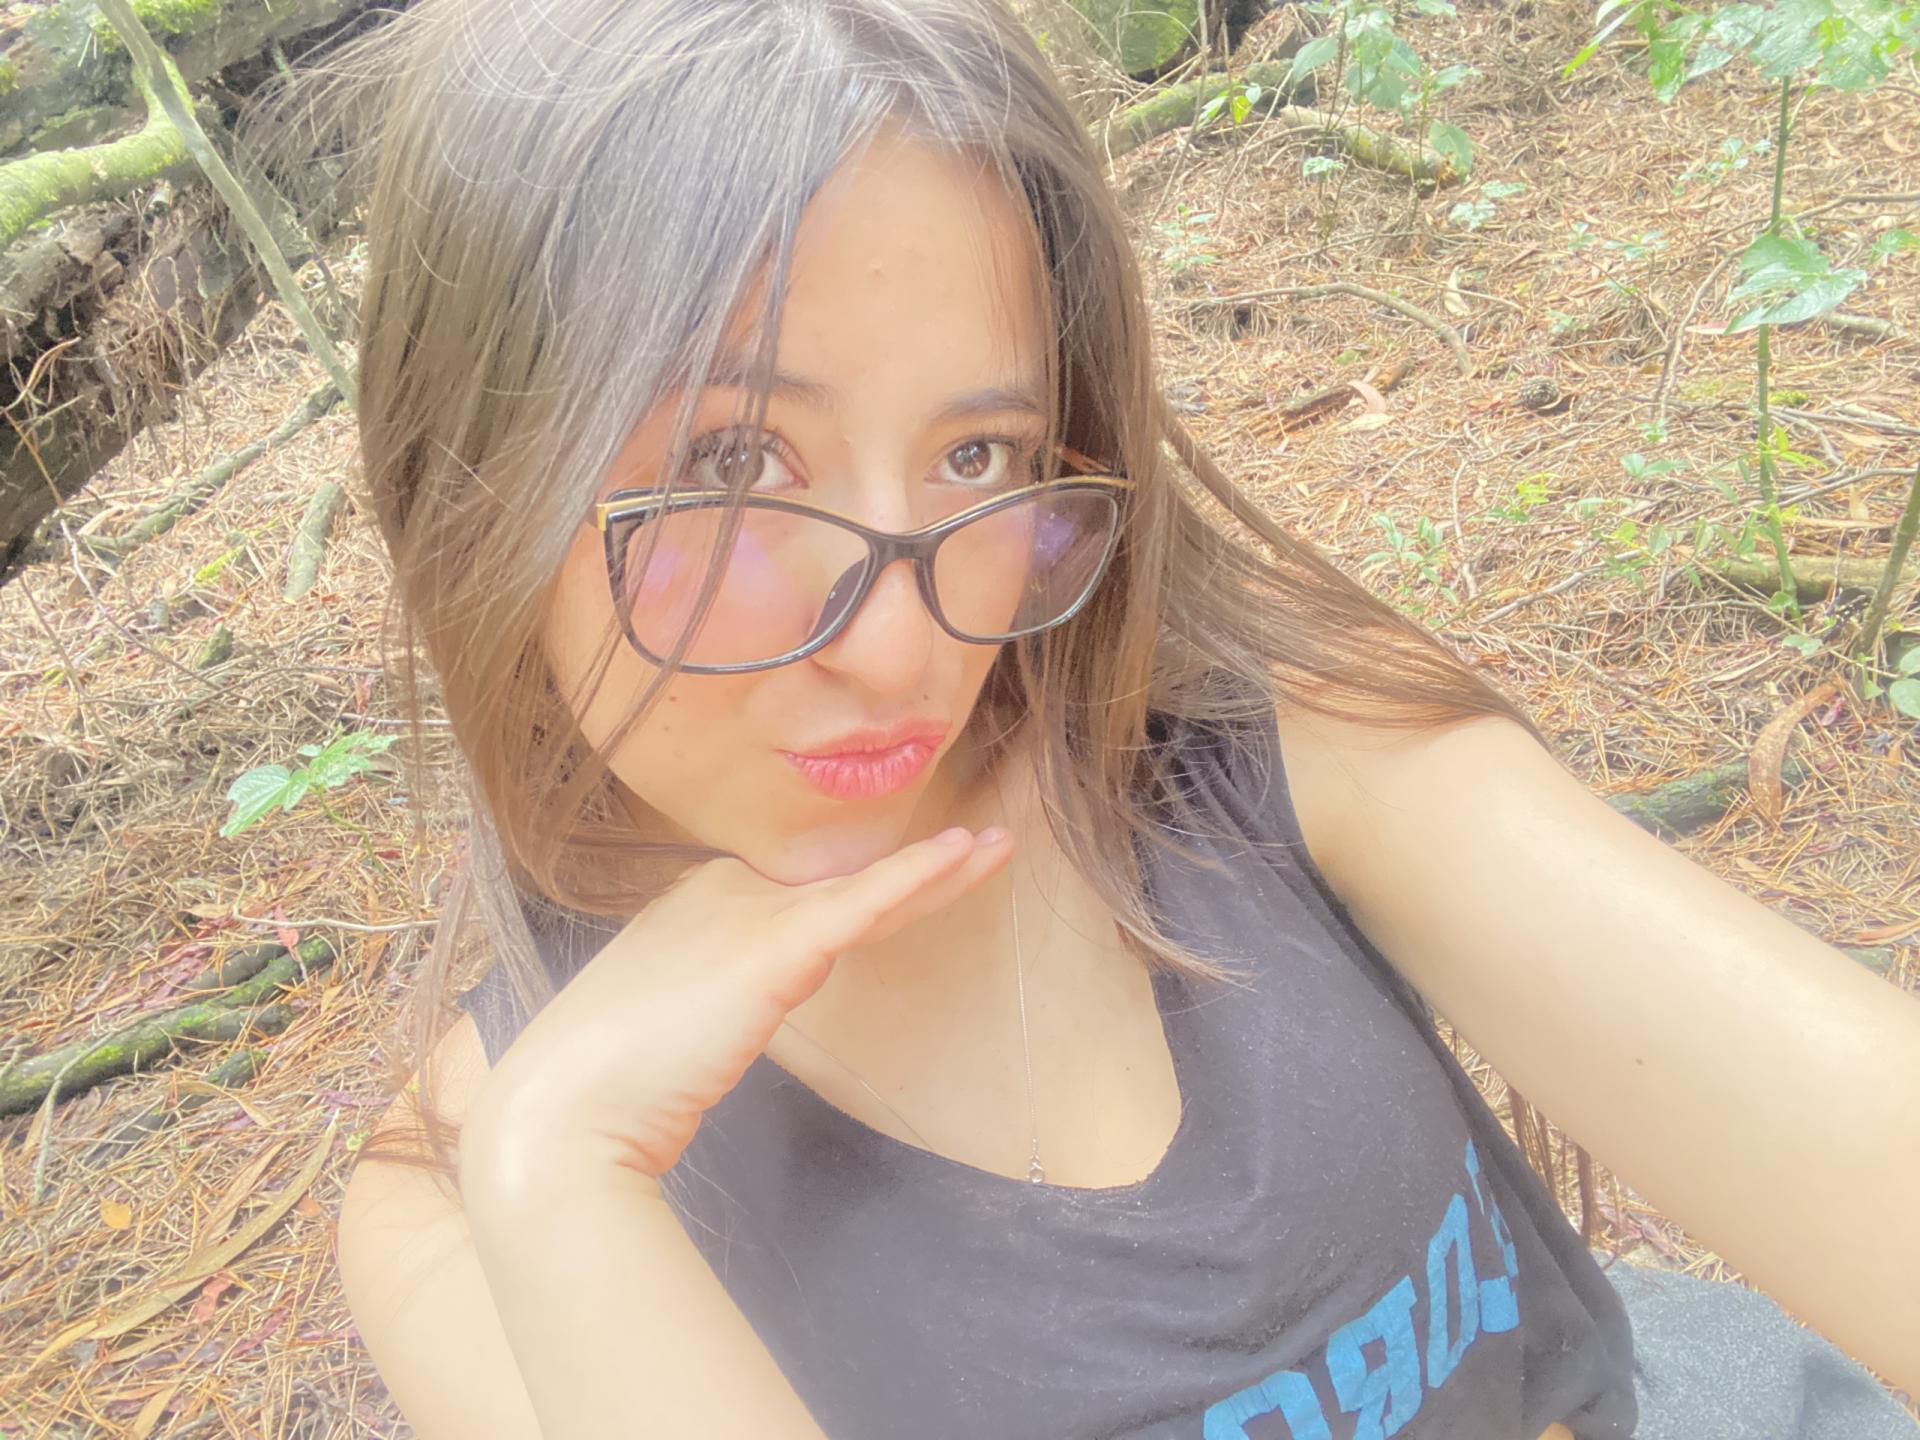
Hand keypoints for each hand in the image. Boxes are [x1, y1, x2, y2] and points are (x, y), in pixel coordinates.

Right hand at [461, 825, 1013, 1182]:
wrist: (565, 1111)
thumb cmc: (606, 1084)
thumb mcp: (667, 1021)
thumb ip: (713, 997)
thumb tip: (753, 998)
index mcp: (693, 904)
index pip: (801, 897)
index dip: (865, 894)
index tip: (919, 884)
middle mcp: (722, 892)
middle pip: (840, 884)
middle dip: (917, 868)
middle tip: (981, 847)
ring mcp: (746, 914)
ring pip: (863, 889)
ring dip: (939, 868)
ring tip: (996, 848)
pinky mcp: (772, 947)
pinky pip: (861, 904)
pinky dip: (914, 877)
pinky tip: (959, 857)